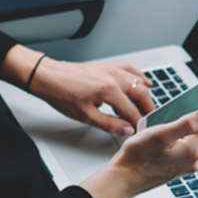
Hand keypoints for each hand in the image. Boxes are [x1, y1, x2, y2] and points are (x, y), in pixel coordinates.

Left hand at [2, 47, 152, 135]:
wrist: (48, 77)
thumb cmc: (62, 94)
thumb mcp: (85, 116)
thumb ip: (109, 124)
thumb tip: (127, 130)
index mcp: (109, 90)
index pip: (133, 111)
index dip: (139, 124)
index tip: (141, 132)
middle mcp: (114, 77)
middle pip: (142, 94)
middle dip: (148, 109)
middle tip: (149, 121)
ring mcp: (112, 69)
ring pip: (139, 81)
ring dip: (146, 95)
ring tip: (147, 108)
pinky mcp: (108, 66)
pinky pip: (131, 69)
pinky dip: (140, 77)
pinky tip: (145, 83)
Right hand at [79, 109, 197, 197]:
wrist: (123, 179)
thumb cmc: (137, 157)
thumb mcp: (160, 134)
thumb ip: (186, 124)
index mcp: (193, 150)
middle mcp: (193, 160)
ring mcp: (186, 165)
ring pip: (195, 139)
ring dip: (192, 127)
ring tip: (181, 115)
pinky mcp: (177, 167)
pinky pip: (186, 147)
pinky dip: (183, 137)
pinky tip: (170, 133)